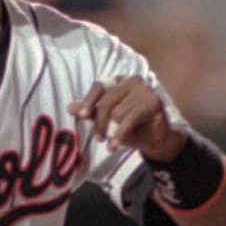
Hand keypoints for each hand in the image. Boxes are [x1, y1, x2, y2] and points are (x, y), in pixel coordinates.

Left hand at [67, 75, 185, 161]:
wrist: (156, 139)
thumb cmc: (130, 126)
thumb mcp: (108, 119)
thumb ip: (91, 111)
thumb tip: (70, 107)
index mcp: (119, 80)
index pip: (99, 86)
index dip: (89, 100)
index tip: (81, 115)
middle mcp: (132, 80)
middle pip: (107, 101)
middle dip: (100, 122)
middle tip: (99, 139)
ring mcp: (145, 90)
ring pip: (118, 112)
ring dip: (111, 132)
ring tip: (110, 144)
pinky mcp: (153, 102)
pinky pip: (129, 120)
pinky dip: (120, 134)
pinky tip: (115, 145)